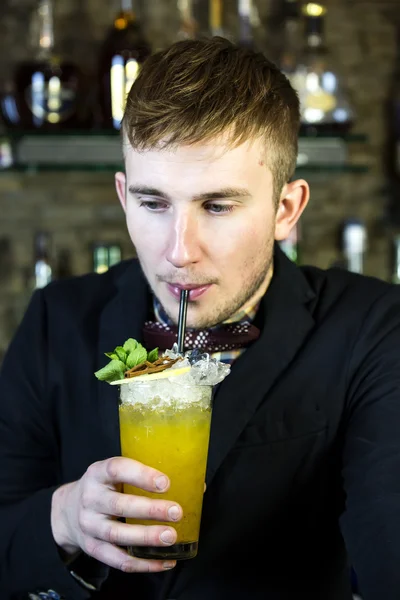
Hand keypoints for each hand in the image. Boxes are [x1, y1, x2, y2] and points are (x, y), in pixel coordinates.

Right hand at [51, 457, 181, 572]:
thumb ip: (146, 476)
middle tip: (176, 511)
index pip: (117, 469)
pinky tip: (165, 562)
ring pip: (116, 535)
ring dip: (146, 537)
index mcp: (98, 472)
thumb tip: (197, 486)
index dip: (141, 475)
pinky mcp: (92, 548)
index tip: (165, 482)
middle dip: (149, 510)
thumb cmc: (105, 487)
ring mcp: (88, 525)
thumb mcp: (116, 474)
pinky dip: (142, 564)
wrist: (67, 510)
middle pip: (118, 505)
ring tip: (171, 537)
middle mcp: (90, 498)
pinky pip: (117, 560)